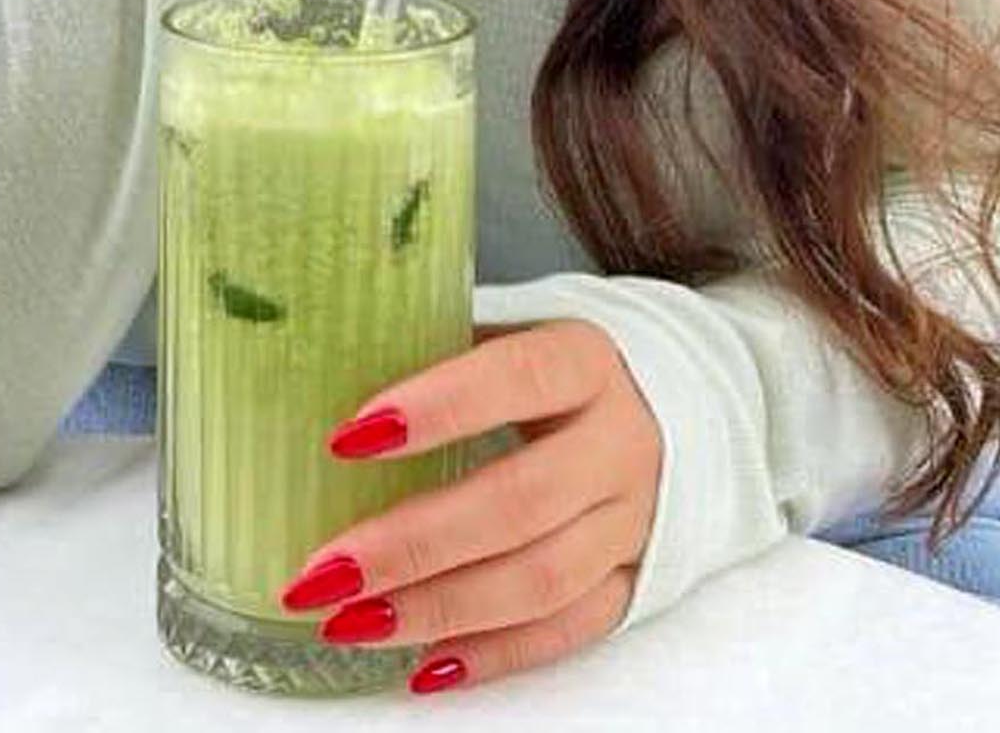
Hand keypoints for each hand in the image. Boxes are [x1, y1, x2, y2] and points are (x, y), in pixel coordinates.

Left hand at [279, 320, 661, 695]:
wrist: (678, 402)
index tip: (350, 437)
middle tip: (325, 571)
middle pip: (520, 502)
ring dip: (439, 609)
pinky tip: (424, 668)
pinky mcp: (635, 580)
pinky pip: (567, 631)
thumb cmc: (559, 367)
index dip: (437, 407)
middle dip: (413, 543)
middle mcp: (620, 442)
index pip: (518, 378)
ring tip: (351, 624)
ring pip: (541, 580)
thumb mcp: (514, 330)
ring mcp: (634, 520)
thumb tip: (321, 370)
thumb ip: (440, 347)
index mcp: (587, 359)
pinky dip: (495, 655)